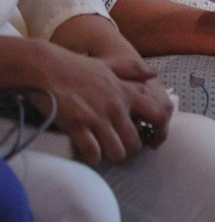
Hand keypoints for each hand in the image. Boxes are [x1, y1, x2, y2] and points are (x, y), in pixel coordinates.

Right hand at [49, 14, 173, 148]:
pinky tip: (88, 153)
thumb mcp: (110, 64)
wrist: (46, 67)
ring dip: (111, 155)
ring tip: (104, 151)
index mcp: (127, 92)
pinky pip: (93, 153)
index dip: (160, 132)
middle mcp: (116, 107)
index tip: (153, 140)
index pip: (159, 115)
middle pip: (135, 142)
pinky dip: (92, 157)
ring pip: (117, 152)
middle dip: (129, 150)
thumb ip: (134, 70)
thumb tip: (155, 72)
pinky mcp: (77, 126)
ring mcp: (97, 117)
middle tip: (120, 148)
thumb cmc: (77, 66)